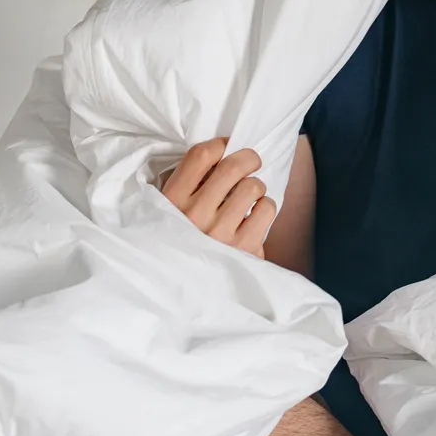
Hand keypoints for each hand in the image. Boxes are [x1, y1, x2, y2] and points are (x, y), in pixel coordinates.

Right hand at [161, 137, 277, 256]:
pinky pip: (267, 209)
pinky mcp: (244, 249)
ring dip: (255, 187)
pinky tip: (254, 216)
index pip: (200, 156)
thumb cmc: (179, 242)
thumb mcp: (168, 212)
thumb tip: (221, 157)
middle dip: (248, 158)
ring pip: (254, 186)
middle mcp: (196, 215)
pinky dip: (264, 208)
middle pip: (233, 167)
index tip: (228, 147)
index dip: (220, 144)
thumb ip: (187, 186)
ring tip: (248, 197)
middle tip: (251, 162)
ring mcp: (221, 233)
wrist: (180, 291)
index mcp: (172, 202)